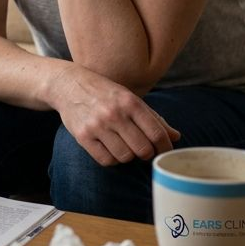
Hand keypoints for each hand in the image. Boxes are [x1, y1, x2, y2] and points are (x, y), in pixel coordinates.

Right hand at [47, 64, 180, 165]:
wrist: (69, 85)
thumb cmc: (105, 93)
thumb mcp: (130, 98)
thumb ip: (153, 118)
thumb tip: (176, 137)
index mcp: (130, 102)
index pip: (157, 133)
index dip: (165, 147)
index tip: (164, 151)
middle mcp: (114, 113)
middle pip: (143, 149)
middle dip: (147, 153)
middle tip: (143, 150)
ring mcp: (97, 125)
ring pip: (125, 157)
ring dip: (128, 156)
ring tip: (125, 146)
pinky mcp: (83, 136)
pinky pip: (106, 160)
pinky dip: (112, 159)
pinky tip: (111, 149)